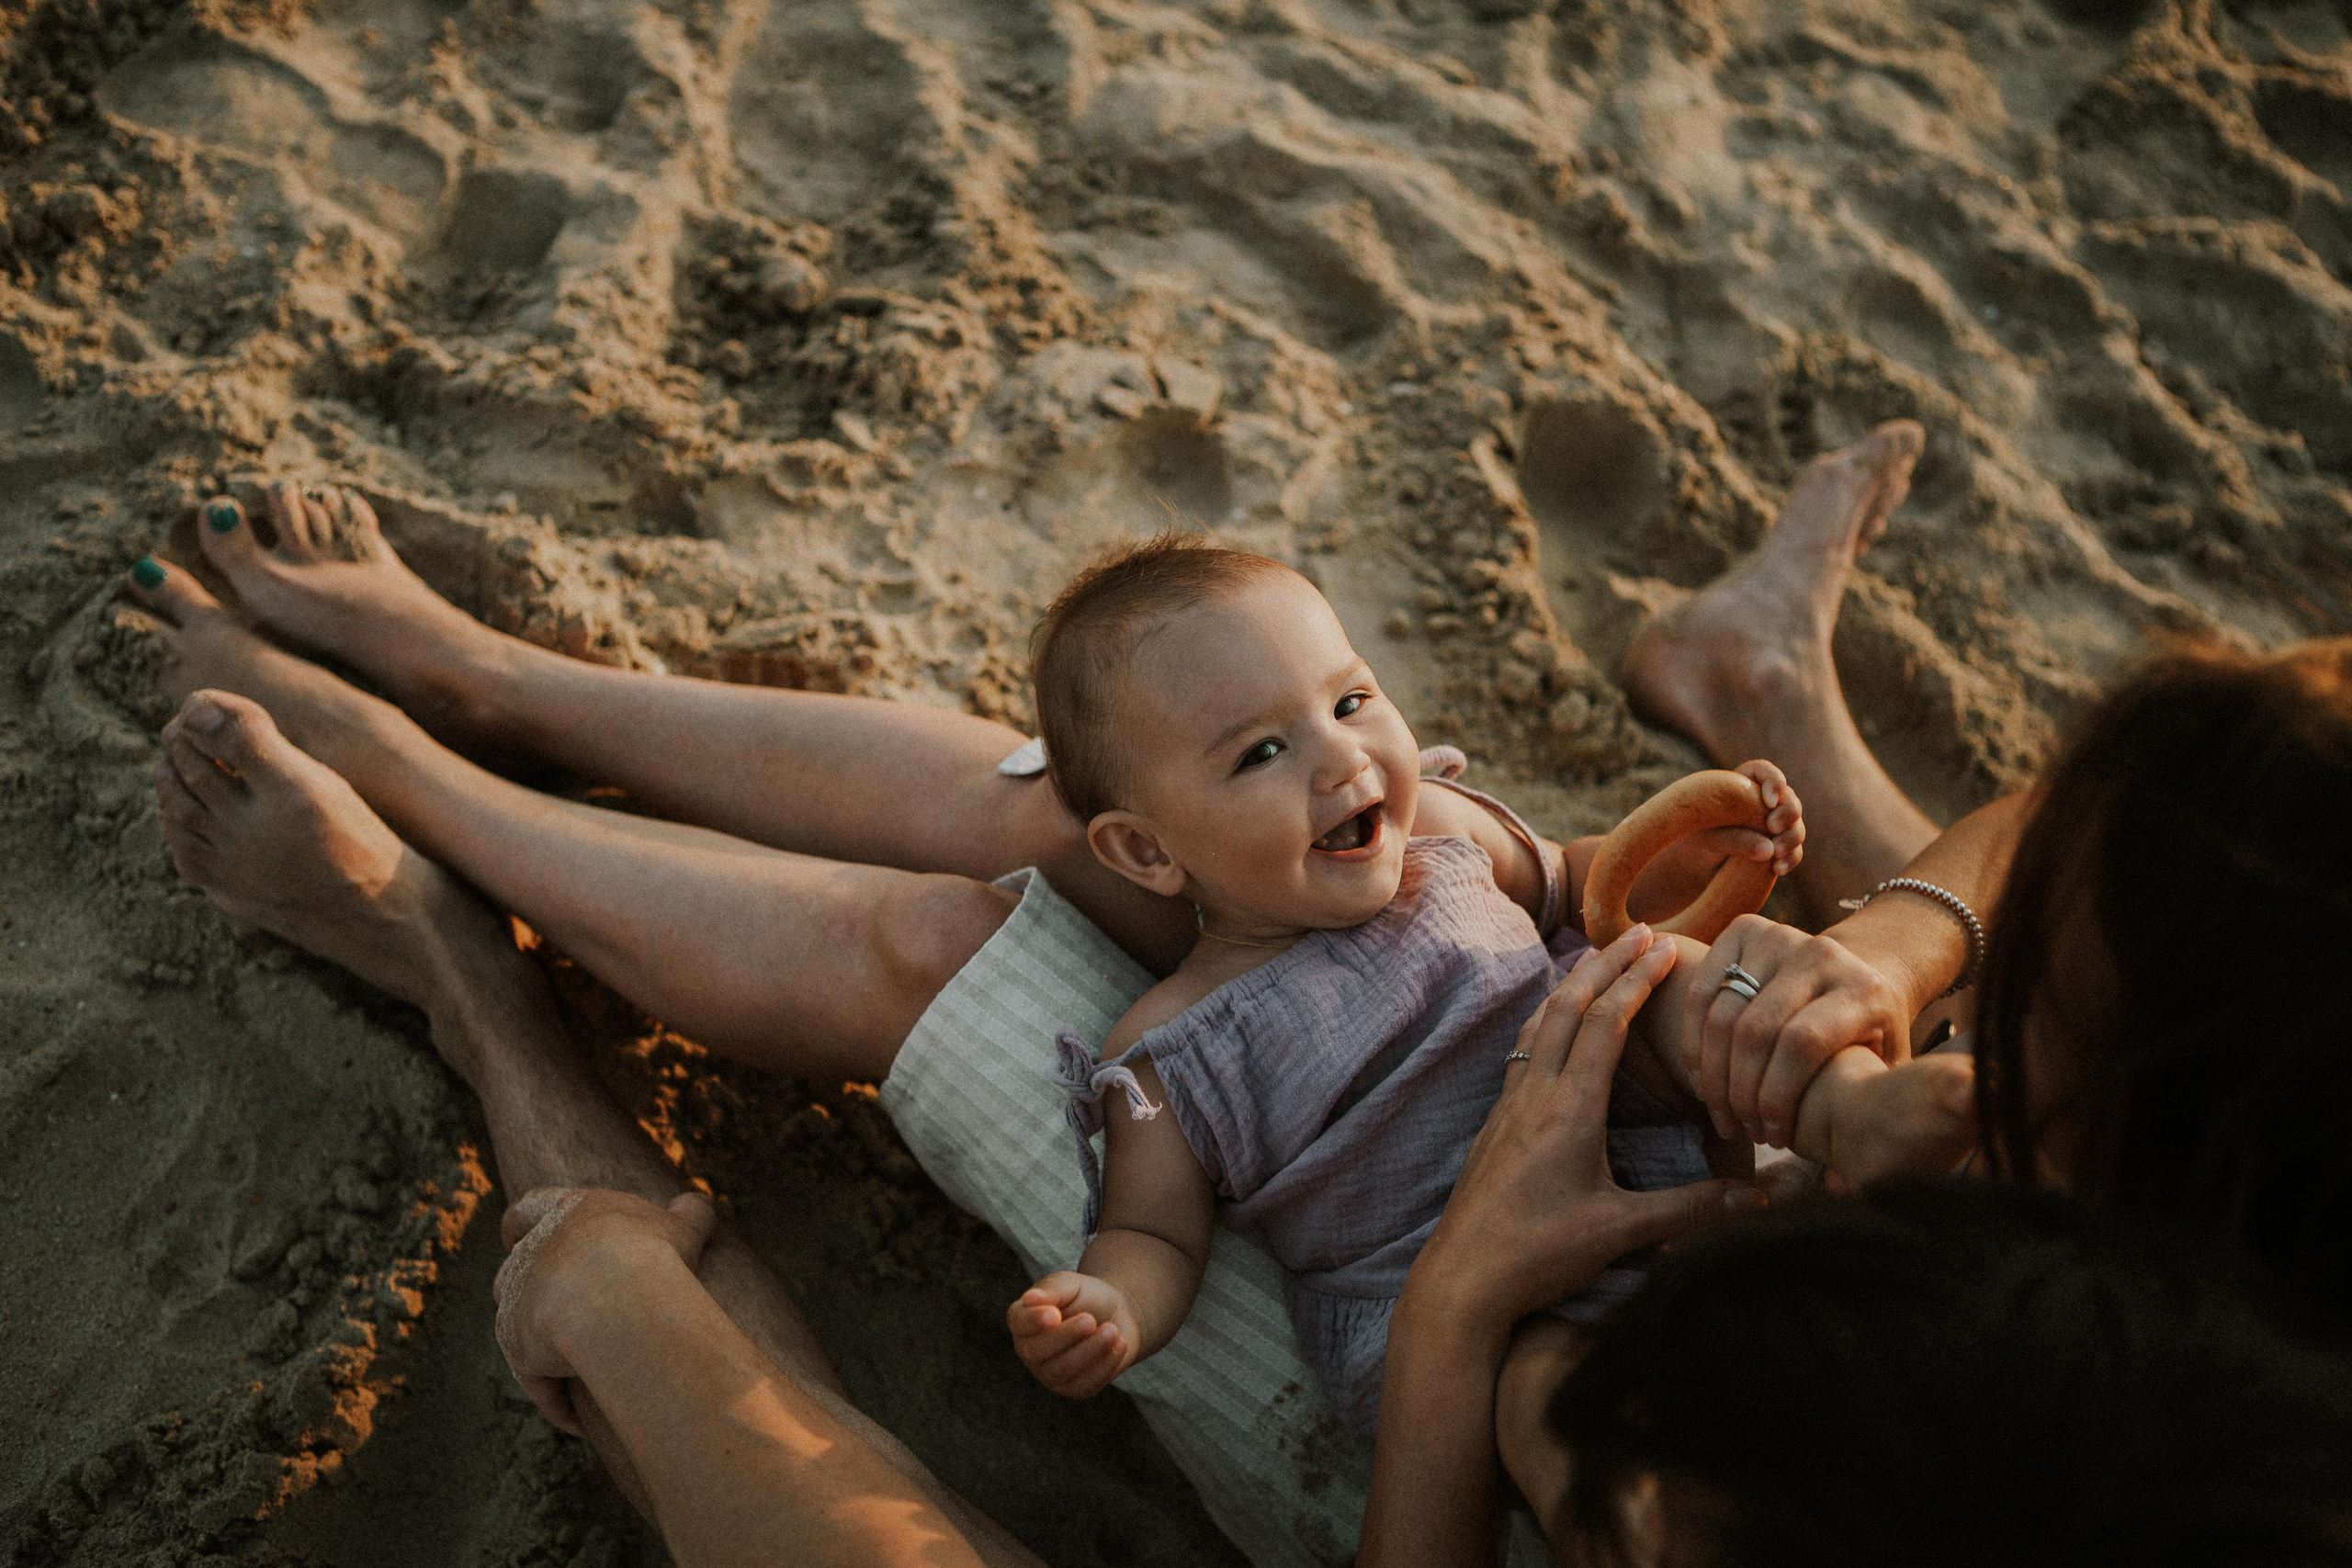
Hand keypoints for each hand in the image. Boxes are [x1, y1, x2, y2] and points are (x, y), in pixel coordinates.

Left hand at [492, 1186, 719, 1435]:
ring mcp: (518, 1302)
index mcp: (564, 1214)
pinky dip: (557, 1400)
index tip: (515, 1232)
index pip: (528, 1209)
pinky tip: (581, 1421)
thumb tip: (695, 1206)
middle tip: (560, 1305)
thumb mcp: (680, 1228)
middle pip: (514, 1269)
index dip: (524, 1221)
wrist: (619, 1298)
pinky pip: (538, 1381)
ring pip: (517, 1326)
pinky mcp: (519, 1349)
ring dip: (542, 1345)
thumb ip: (687, 1214)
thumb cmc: (652, 1254)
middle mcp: (531, 1255)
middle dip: (532, 1287)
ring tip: (580, 1370)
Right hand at [1007, 1271, 1139, 1397]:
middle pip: (1036, 1351)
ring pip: (1061, 1370)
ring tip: (1112, 1330)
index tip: (1054, 1314)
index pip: (1018, 1323)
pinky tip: (1119, 1345)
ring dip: (1089, 1350)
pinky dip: (1104, 1366)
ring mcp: (1049, 1374)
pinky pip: (1084, 1384)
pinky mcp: (1073, 1388)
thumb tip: (1029, 1299)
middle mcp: (1030, 1350)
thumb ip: (1051, 1290)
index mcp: (1023, 1320)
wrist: (1116, 1315)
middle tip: (1090, 1319)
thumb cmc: (1086, 1296)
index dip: (1033, 1321)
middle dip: (1066, 1336)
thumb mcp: (1071, 1284)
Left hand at [1413, 926, 1760, 1331]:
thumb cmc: (1539, 1255)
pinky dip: (1547, 1020)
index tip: (1663, 945)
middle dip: (1608, 965)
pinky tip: (1552, 1026)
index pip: (1605, 1024)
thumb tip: (1759, 1198)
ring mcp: (1509, 1107)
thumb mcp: (1623, 1232)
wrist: (1461, 1279)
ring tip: (1597, 959)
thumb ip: (1692, 1210)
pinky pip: (1524, 1052)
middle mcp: (1535, 1095)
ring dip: (1572, 986)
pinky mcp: (1496, 1125)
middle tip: (1640, 931)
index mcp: (1569, 1109)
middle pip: (1570, 1008)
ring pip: (1541, 1026)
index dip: (1636, 980)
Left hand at [1625, 760, 1804, 921]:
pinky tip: (1778, 869)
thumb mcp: (1706, 837)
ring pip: (1795, 825)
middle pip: (1788, 799)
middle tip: (1773, 826)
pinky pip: (1794, 851)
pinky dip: (1790, 858)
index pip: (1764, 772)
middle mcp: (1762, 801)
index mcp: (1742, 784)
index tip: (1770, 800)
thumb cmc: (1694, 838)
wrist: (1692, 862)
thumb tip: (1769, 848)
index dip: (1774, 781)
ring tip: (1777, 851)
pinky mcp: (1777, 847)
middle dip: (1787, 812)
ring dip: (1792, 837)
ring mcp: (1773, 824)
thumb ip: (1735, 839)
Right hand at [1682, 914, 1913, 1146]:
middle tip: (1738, 1129)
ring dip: (1713, 1073)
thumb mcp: (1880, 1074)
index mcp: (1865, 990)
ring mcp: (1780, 936)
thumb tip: (1839, 1189)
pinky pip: (1701, 990)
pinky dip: (1694, 1040)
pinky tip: (1703, 1078)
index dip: (1777, 1096)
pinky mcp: (1743, 930)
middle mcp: (1823, 955)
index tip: (1772, 1136)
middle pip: (1757, 1030)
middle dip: (1740, 1091)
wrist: (1855, 974)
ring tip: (1720, 1111)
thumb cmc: (1866, 1041)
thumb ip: (1863, 1120)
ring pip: (1722, 1013)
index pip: (1803, 1044)